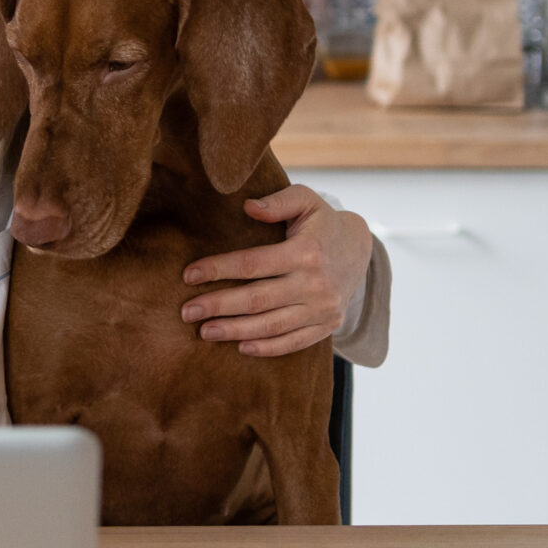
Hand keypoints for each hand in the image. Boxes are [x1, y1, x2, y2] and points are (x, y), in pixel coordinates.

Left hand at [178, 185, 375, 357]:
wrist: (360, 249)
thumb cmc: (321, 223)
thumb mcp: (305, 200)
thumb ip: (277, 202)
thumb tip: (248, 207)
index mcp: (306, 251)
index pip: (252, 264)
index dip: (218, 269)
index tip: (188, 275)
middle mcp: (315, 283)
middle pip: (257, 299)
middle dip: (218, 306)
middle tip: (187, 311)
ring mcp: (323, 308)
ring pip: (271, 325)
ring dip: (235, 331)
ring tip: (204, 331)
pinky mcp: (327, 325)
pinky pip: (293, 342)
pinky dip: (267, 348)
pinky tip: (240, 347)